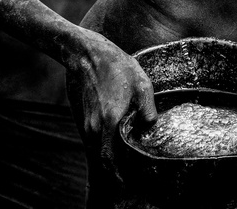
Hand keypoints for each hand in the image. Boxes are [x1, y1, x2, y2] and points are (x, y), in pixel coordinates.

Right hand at [66, 31, 157, 171]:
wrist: (88, 55)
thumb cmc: (116, 67)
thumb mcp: (141, 84)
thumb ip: (148, 108)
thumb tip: (151, 126)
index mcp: (110, 121)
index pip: (109, 158)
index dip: (117, 173)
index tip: (127, 181)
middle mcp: (95, 126)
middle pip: (102, 158)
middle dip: (114, 169)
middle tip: (129, 175)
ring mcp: (88, 123)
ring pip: (97, 149)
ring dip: (108, 158)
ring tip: (124, 161)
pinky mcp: (86, 117)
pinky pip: (94, 139)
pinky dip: (103, 146)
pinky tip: (114, 143)